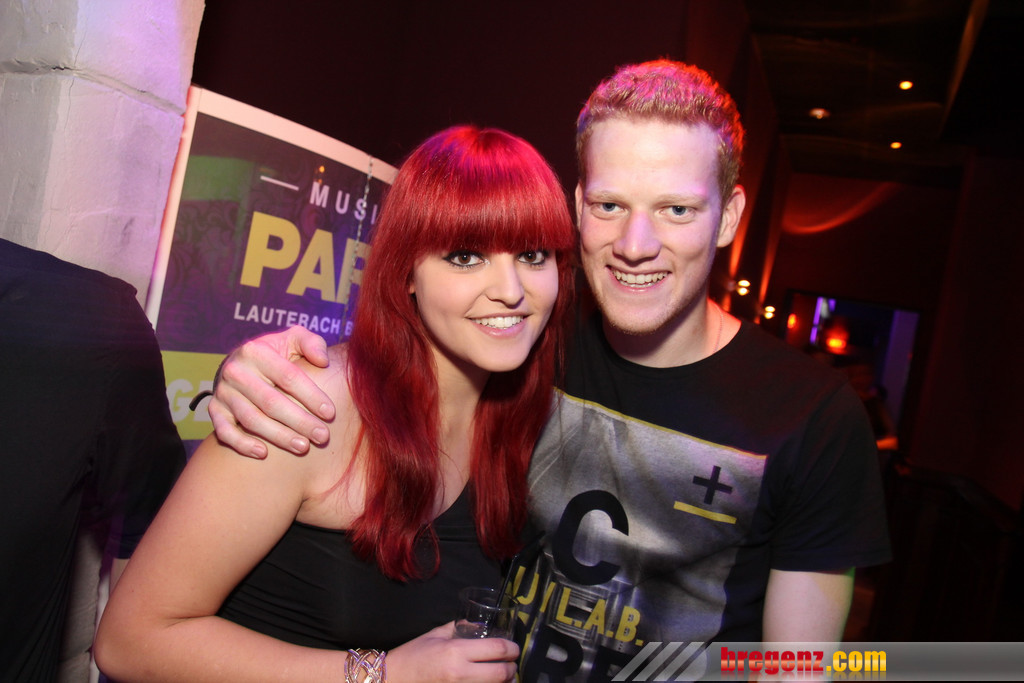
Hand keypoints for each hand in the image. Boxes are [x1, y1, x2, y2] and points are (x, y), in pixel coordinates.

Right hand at [209, 326, 333, 457]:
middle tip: (322, 436)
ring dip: (279, 436)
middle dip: (300, 421)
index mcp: (256, 351)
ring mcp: (223, 392)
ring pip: (251, 419)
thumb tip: (323, 361)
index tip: (330, 413)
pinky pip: (224, 432)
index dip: (311, 396)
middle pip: (271, 402)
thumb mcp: (294, 340)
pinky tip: (263, 453)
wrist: (241, 365)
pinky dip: (242, 444)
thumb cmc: (277, 355)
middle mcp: (236, 371)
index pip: (288, 377)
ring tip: (303, 447)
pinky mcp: (215, 410)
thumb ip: (311, 344)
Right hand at [386, 623, 518, 681]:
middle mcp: (461, 674)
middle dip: (512, 668)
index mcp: (456, 652)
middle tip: (512, 662)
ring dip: (505, 682)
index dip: (512, 648)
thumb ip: (459, 628)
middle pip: (502, 673)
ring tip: (504, 675)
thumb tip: (479, 626)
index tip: (514, 647)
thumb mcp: (436, 635)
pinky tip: (491, 682)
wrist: (394, 679)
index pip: (497, 649)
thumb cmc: (413, 655)